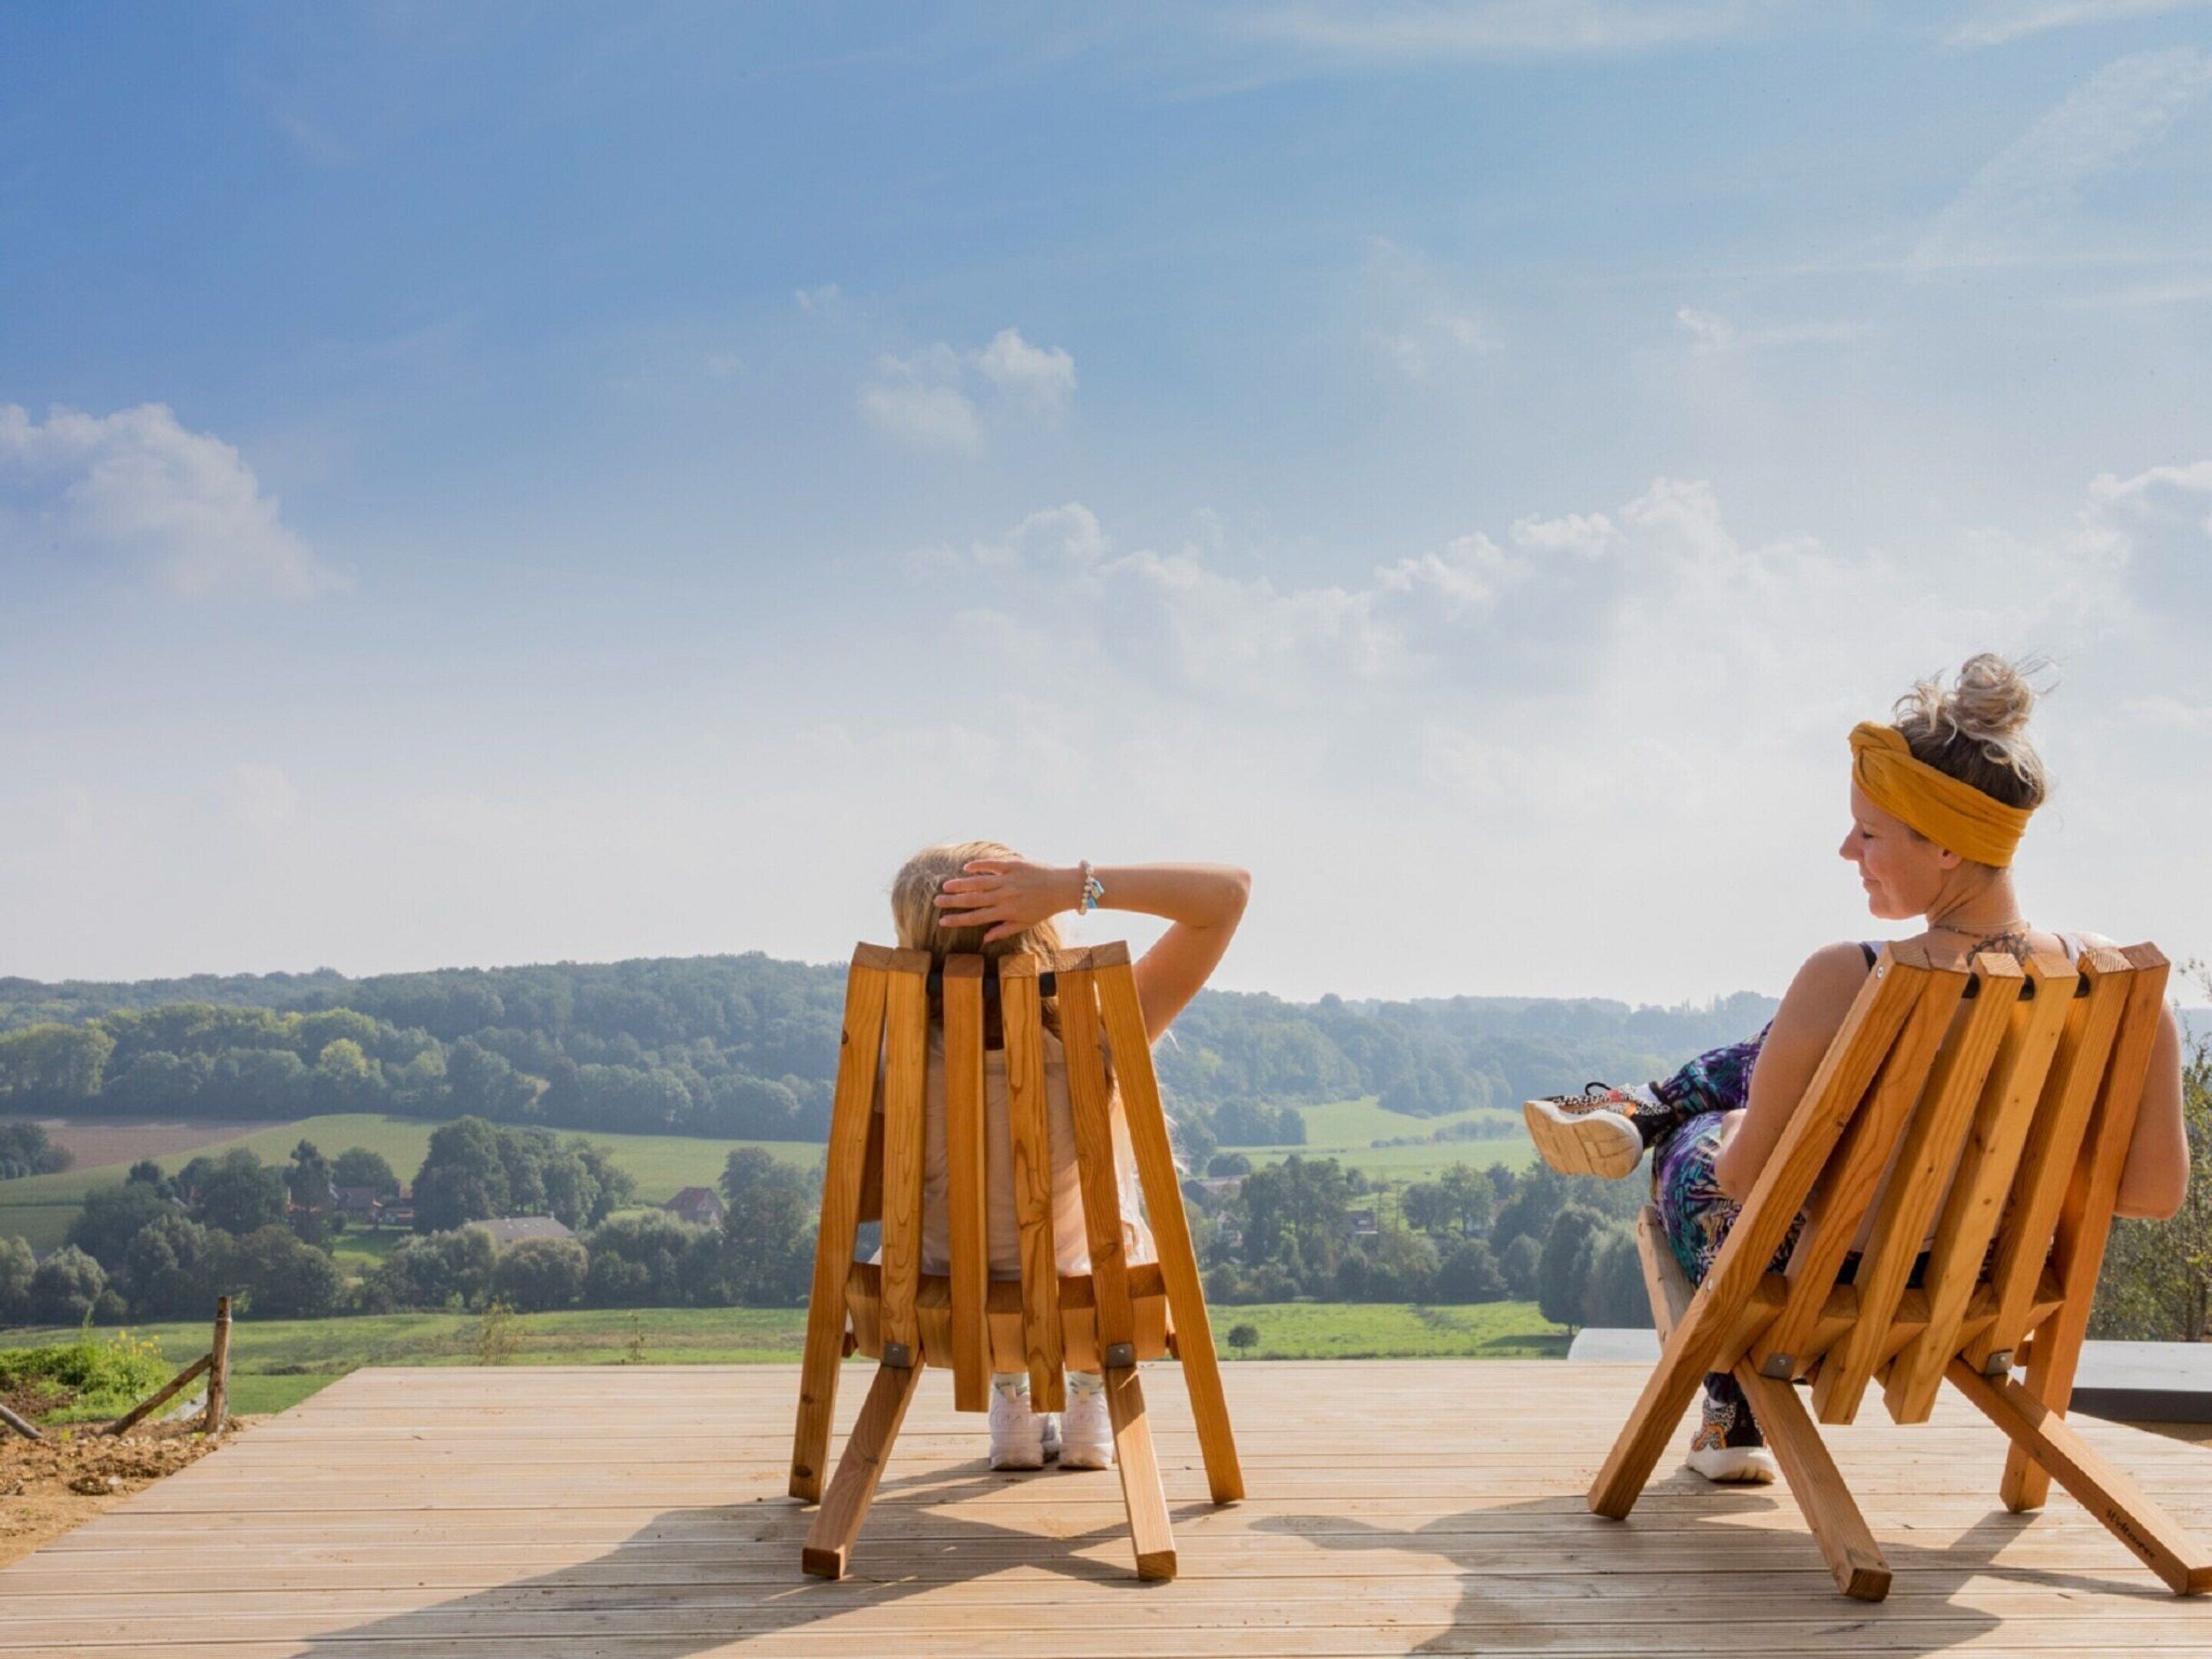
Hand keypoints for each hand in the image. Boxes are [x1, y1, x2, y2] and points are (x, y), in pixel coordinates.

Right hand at [931, 859, 1078, 942]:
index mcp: (1006, 912)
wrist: (1063, 887)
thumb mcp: (1025, 923)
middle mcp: (1005, 896)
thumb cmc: (1043, 908)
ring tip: (945, 885)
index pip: (977, 918)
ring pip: (980, 882)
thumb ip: (1004, 930)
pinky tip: (966, 868)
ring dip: (961, 884)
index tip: (942, 921)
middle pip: (973, 899)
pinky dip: (979, 865)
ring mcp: (1009, 880)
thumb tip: (984, 939)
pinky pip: (993, 864)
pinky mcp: (1014, 865)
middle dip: (953, 901)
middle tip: (936, 901)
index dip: (958, 920)